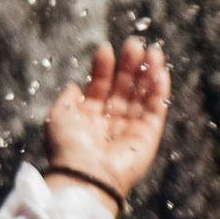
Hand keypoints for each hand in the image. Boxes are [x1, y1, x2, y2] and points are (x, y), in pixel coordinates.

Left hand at [42, 37, 170, 202]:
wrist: (84, 175)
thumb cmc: (67, 148)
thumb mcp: (59, 116)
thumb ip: (68, 98)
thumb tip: (74, 84)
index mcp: (89, 117)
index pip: (100, 86)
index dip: (103, 67)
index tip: (105, 49)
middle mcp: (110, 122)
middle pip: (124, 87)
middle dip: (129, 65)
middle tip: (134, 43)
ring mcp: (130, 129)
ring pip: (142, 95)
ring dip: (148, 73)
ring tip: (151, 51)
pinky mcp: (147, 137)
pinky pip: (156, 110)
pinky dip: (159, 91)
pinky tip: (160, 72)